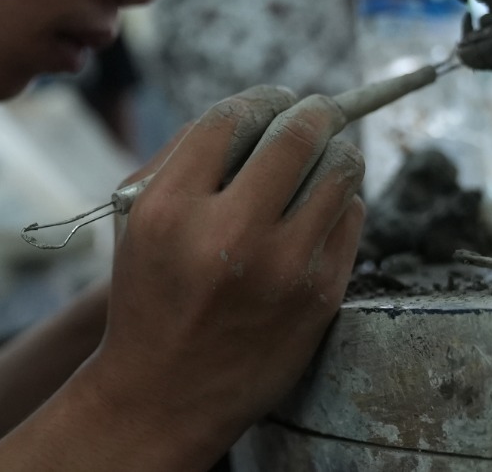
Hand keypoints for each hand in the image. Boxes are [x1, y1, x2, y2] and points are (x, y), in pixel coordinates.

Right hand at [79, 85, 365, 461]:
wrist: (165, 393)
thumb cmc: (152, 290)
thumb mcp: (139, 218)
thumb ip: (188, 154)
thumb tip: (264, 106)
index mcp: (170, 209)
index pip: (233, 116)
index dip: (264, 97)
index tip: (277, 99)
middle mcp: (228, 235)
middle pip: (299, 132)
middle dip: (315, 110)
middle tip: (316, 111)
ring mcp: (282, 268)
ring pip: (341, 167)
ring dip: (335, 152)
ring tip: (318, 162)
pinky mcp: (321, 295)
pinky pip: (353, 213)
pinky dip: (340, 201)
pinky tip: (316, 214)